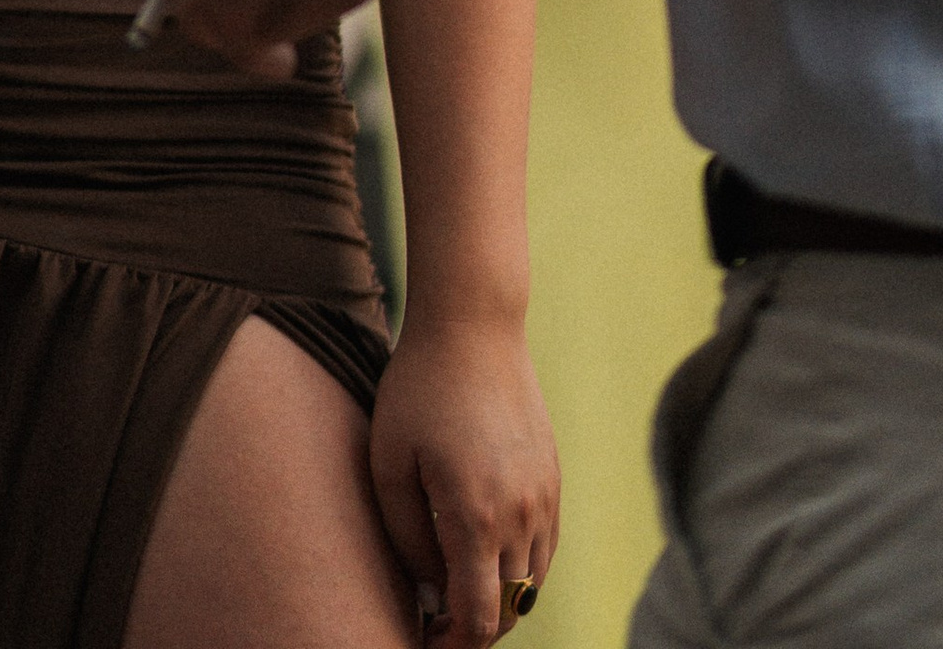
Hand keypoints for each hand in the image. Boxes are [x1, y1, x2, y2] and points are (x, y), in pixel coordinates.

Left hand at [368, 306, 557, 641]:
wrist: (473, 326)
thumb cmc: (418, 390)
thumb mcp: (389, 463)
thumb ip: (407, 540)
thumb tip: (429, 594)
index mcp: (475, 518)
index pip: (479, 620)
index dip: (453, 644)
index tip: (424, 638)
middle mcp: (520, 516)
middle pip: (509, 612)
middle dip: (474, 628)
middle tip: (435, 619)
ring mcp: (544, 498)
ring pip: (532, 585)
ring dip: (499, 600)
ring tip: (456, 584)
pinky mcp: (553, 479)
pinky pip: (544, 549)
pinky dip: (519, 567)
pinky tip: (484, 550)